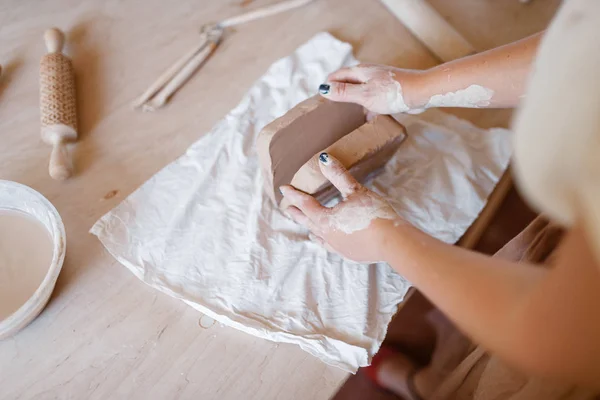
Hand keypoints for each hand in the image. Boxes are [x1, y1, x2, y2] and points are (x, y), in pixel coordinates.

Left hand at [280, 153, 401, 262]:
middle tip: (287, 209)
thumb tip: (323, 159)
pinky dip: (327, 242)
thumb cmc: (373, 214)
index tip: (284, 188)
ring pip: (319, 237)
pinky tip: (331, 242)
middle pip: (307, 222)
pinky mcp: (349, 254)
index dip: (294, 195)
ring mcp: (338, 247)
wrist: (391, 242)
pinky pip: (332, 247)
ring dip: (312, 230)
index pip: (305, 204)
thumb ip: (338, 175)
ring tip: (308, 229)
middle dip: (297, 214)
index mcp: (325, 219)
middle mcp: (327, 235)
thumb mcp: (355, 191)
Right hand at [318, 64, 425, 113]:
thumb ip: (344, 92)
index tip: (319, 96)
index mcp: (360, 71)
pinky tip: (367, 117)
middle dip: (339, 91)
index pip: (337, 75)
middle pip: (348, 81)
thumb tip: (323, 89)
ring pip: (360, 90)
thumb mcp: (364, 94)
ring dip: (353, 99)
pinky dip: (366, 105)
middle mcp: (369, 73)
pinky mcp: (388, 91)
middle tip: (330, 105)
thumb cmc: (392, 93)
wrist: (421, 92)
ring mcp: (379, 81)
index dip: (328, 84)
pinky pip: (372, 97)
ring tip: (345, 113)